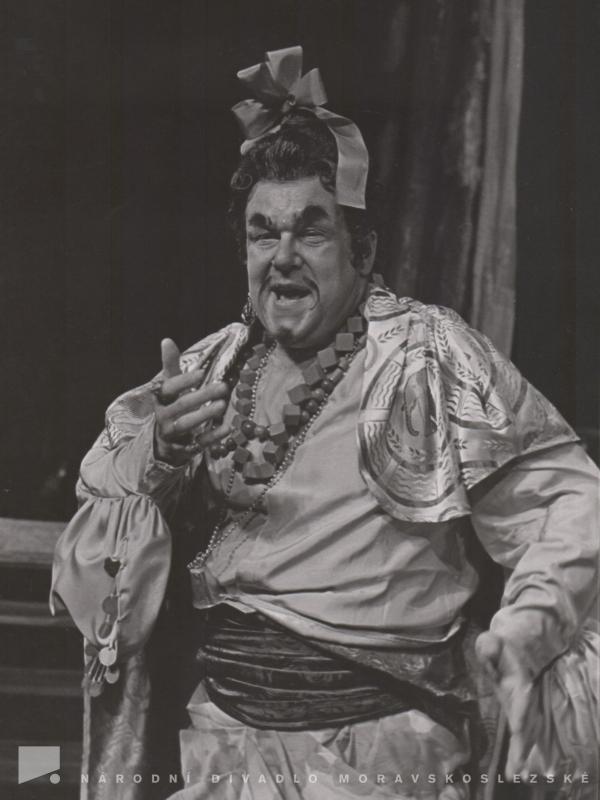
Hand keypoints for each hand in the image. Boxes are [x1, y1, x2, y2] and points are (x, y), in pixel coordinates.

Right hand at [152, 338, 230, 464]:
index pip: (169, 389)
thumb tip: (166, 340)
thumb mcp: (169, 388)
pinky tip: (227, 427)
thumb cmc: (170, 407)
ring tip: (222, 405)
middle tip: (223, 386)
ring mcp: (172, 435)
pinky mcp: (184, 450)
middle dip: (201, 396)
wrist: (161, 442)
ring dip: (204, 415)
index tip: (202, 373)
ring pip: (186, 425)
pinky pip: (198, 444)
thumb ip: (170, 366)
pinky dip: (212, 437)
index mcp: (160, 400)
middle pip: (181, 406)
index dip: (184, 381)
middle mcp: (163, 417)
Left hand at [475, 631, 541, 779]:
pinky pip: (521, 735)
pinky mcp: (517, 713)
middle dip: (522, 747)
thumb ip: (489, 645)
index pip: (522, 700)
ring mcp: (521, 707)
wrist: (513, 649)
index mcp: (519, 681)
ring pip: (525, 734)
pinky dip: (520, 751)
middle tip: (516, 770)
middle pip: (526, 725)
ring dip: (521, 754)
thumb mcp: (491, 640)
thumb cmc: (498, 645)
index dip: (521, 713)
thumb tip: (489, 648)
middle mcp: (523, 698)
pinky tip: (516, 768)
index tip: (518, 728)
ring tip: (515, 774)